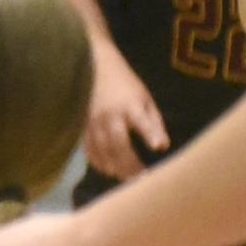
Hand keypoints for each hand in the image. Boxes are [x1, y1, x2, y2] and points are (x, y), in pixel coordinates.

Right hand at [81, 44, 168, 181]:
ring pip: (103, 151)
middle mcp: (110, 115)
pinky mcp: (83, 126)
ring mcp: (93, 121)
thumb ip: (153, 122)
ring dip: (115, 168)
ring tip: (126, 178)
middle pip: (119, 144)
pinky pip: (89, 149)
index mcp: (130, 105)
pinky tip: (108, 170)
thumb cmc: (125, 84)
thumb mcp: (144, 97)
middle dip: (130, 164)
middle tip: (141, 179)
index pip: (141, 120)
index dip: (150, 133)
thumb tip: (162, 146)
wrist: (94, 66)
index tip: (158, 146)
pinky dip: (98, 162)